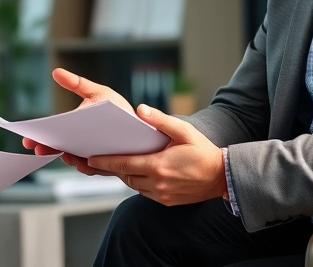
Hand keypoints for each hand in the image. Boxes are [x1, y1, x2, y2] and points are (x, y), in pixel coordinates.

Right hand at [21, 68, 133, 157]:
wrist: (142, 127)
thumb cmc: (118, 110)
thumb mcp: (98, 93)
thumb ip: (77, 84)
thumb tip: (56, 72)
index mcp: (75, 128)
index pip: (53, 133)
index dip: (39, 136)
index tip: (27, 138)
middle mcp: (81, 144)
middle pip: (60, 147)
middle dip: (47, 148)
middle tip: (37, 148)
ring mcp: (92, 156)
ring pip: (76, 160)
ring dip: (69, 158)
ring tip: (64, 153)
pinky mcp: (107, 165)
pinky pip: (96, 168)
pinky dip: (88, 165)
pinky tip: (84, 161)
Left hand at [86, 105, 227, 206]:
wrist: (223, 177)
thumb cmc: (204, 151)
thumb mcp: (184, 131)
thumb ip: (161, 121)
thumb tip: (141, 110)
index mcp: (158, 165)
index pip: (124, 163)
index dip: (104, 161)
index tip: (90, 158)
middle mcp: (157, 183)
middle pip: (126, 175)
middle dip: (113, 167)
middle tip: (99, 158)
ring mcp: (162, 195)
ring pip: (134, 185)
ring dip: (126, 174)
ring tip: (119, 163)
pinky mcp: (166, 201)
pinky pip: (144, 192)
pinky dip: (138, 183)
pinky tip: (139, 172)